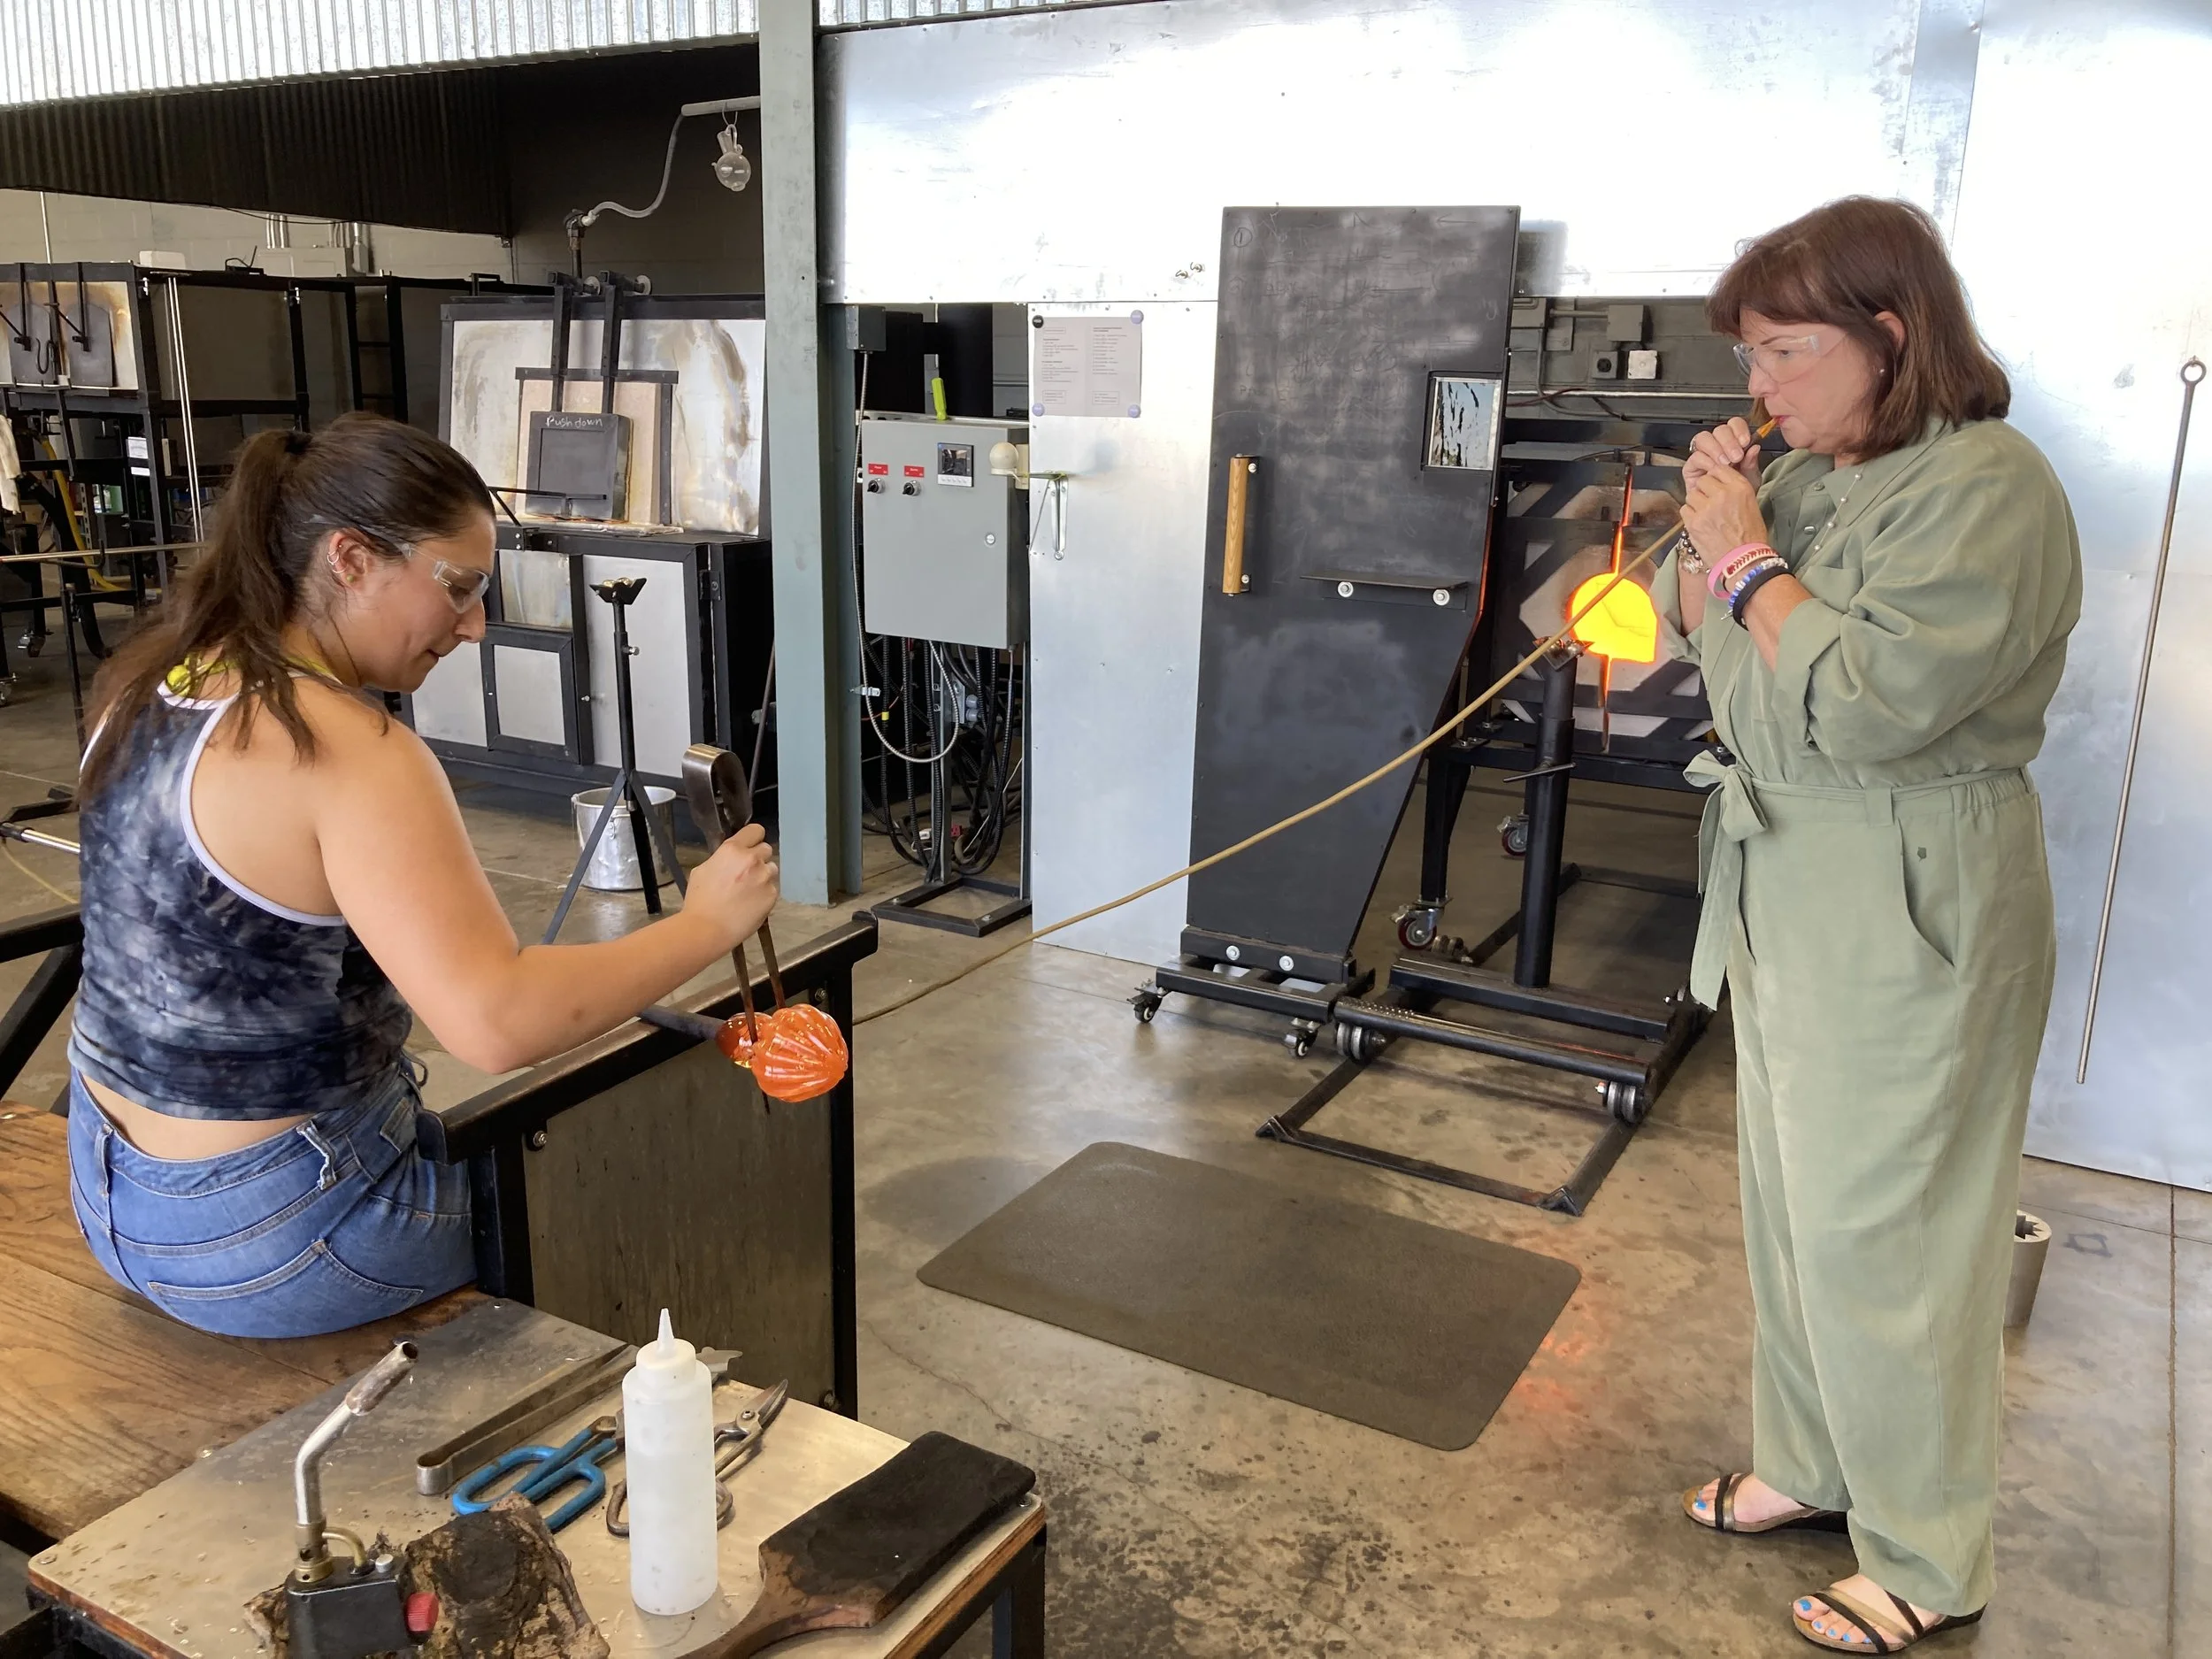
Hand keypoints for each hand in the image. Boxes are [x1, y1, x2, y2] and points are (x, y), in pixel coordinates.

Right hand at [683, 823, 778, 946]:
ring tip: (748, 891)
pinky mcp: (772, 895)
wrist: (708, 929)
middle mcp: (752, 859)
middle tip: (746, 873)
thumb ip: (722, 859)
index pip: (756, 830)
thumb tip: (730, 859)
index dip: (753, 838)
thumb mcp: (703, 869)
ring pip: (772, 869)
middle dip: (758, 859)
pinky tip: (751, 904)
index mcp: (733, 849)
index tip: (750, 846)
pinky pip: (772, 888)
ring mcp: (764, 877)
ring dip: (763, 876)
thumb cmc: (700, 900)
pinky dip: (764, 894)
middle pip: (766, 849)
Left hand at [1680, 461, 1770, 567]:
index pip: (1719, 469)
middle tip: (1712, 503)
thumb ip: (1736, 485)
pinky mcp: (1694, 523)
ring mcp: (1706, 509)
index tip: (1717, 487)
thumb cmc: (1750, 534)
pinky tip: (1701, 524)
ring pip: (1692, 495)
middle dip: (1706, 490)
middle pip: (1703, 481)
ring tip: (1707, 515)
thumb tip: (1725, 470)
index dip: (1716, 478)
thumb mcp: (1751, 502)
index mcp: (1739, 487)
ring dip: (1697, 503)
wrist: (1744, 561)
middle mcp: (1722, 494)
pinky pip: (1684, 509)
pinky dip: (1690, 516)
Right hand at [1682, 417, 1762, 491]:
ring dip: (1716, 449)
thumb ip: (1751, 463)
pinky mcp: (1691, 467)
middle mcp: (1717, 446)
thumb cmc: (1737, 496)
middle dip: (1728, 441)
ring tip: (1725, 463)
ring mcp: (1703, 455)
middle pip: (1719, 430)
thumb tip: (1754, 447)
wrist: (1725, 513)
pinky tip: (1713, 469)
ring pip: (1704, 438)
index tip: (1746, 442)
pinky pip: (1695, 456)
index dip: (1738, 429)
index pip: (1734, 425)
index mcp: (1733, 443)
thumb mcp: (1750, 479)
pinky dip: (1706, 461)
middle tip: (1736, 457)